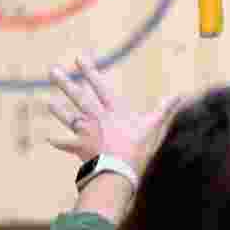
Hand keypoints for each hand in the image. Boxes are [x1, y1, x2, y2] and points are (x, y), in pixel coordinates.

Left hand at [46, 54, 181, 167]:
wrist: (118, 170)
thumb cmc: (138, 148)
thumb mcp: (153, 126)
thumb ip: (164, 108)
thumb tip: (180, 94)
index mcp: (114, 110)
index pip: (100, 86)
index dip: (89, 71)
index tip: (78, 58)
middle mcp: (97, 118)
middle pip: (79, 97)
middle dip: (65, 83)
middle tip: (52, 71)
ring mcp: (87, 132)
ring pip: (69, 118)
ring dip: (59, 110)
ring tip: (49, 102)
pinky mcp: (80, 148)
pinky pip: (67, 144)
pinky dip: (59, 142)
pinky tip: (50, 139)